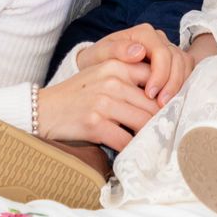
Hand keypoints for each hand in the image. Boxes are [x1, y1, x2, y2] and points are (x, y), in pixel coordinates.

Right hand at [36, 57, 158, 152]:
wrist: (46, 109)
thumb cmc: (79, 94)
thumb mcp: (102, 74)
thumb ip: (128, 76)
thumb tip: (161, 95)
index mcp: (116, 64)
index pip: (154, 77)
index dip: (165, 96)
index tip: (170, 110)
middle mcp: (112, 80)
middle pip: (152, 103)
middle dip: (161, 121)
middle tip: (167, 133)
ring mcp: (104, 101)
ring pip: (142, 122)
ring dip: (149, 136)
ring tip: (153, 144)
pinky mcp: (95, 124)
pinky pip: (125, 140)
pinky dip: (132, 149)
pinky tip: (133, 152)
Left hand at [79, 23, 193, 107]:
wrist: (96, 68)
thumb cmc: (97, 61)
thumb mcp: (99, 56)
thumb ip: (116, 50)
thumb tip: (139, 51)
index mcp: (142, 34)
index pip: (161, 52)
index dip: (160, 73)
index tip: (150, 94)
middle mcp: (158, 39)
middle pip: (176, 58)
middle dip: (171, 83)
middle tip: (160, 105)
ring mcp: (167, 49)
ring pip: (184, 64)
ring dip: (178, 86)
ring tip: (165, 106)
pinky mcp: (172, 63)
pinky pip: (186, 71)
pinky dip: (182, 86)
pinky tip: (171, 102)